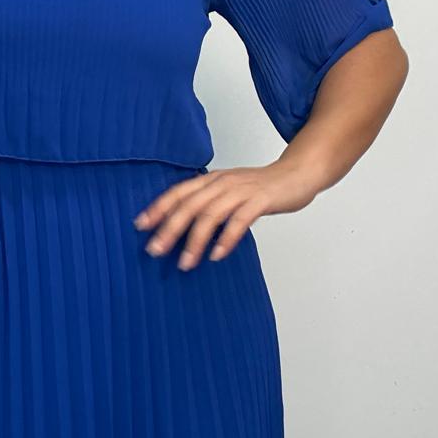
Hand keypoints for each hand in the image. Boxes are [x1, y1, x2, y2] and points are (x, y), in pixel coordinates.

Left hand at [131, 162, 318, 269]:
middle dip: (169, 229)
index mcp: (211, 179)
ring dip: (195, 241)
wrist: (297, 174)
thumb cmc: (260, 188)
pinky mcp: (261, 200)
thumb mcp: (229, 190)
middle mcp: (222, 183)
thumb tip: (182, 225)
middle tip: (155, 250)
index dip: (158, 208)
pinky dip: (226, 239)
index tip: (140, 226)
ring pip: (210, 215)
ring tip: (185, 263)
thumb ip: (208, 203)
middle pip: (189, 205)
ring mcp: (242, 191)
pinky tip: (216, 255)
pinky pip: (240, 220)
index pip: (178, 192)